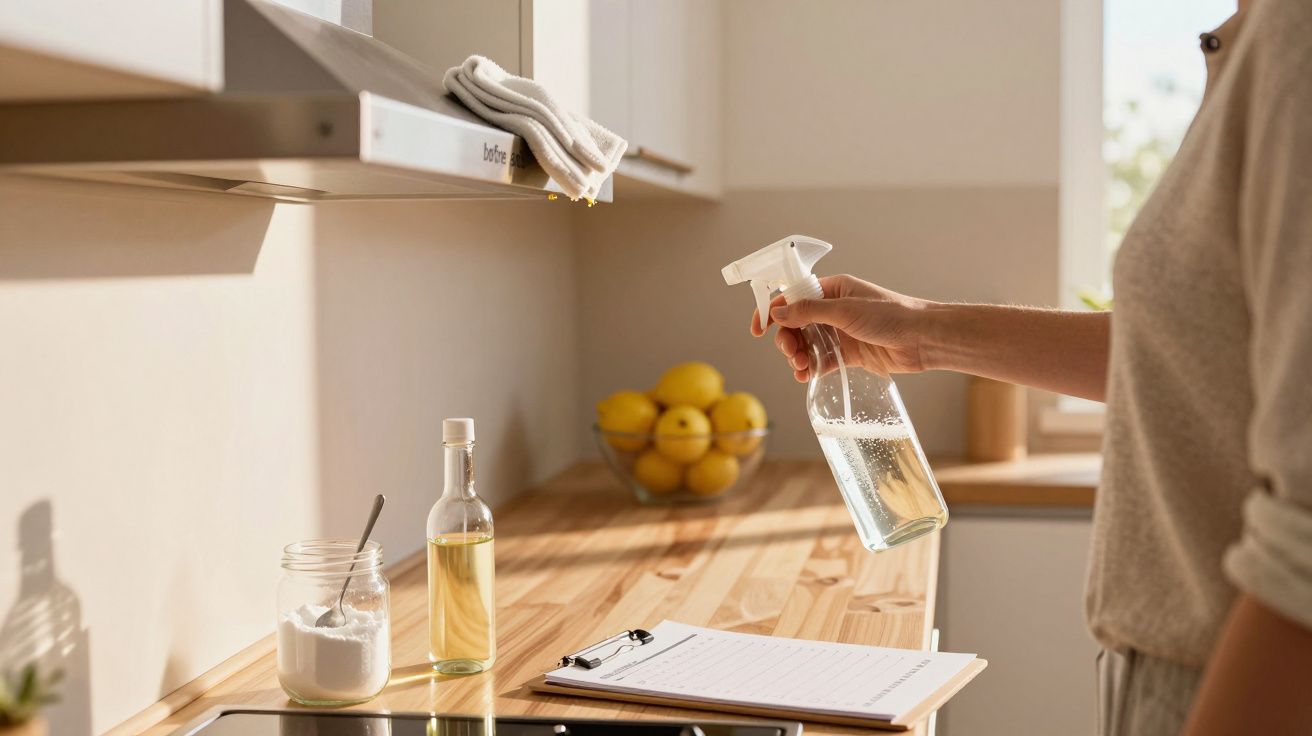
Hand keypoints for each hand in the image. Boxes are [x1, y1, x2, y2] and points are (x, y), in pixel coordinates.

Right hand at [750, 275, 929, 381]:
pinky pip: (822, 361)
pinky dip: (811, 368)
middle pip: (795, 324)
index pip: (792, 297)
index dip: (772, 311)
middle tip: (792, 353)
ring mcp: (840, 332)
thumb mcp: (846, 310)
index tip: (758, 329)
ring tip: (801, 367)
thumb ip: (810, 311)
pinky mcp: (849, 354)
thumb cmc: (891, 315)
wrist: (922, 339)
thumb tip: (778, 312)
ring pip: (806, 344)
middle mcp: (833, 309)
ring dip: (798, 355)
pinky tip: (806, 376)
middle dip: (787, 339)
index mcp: (832, 289)